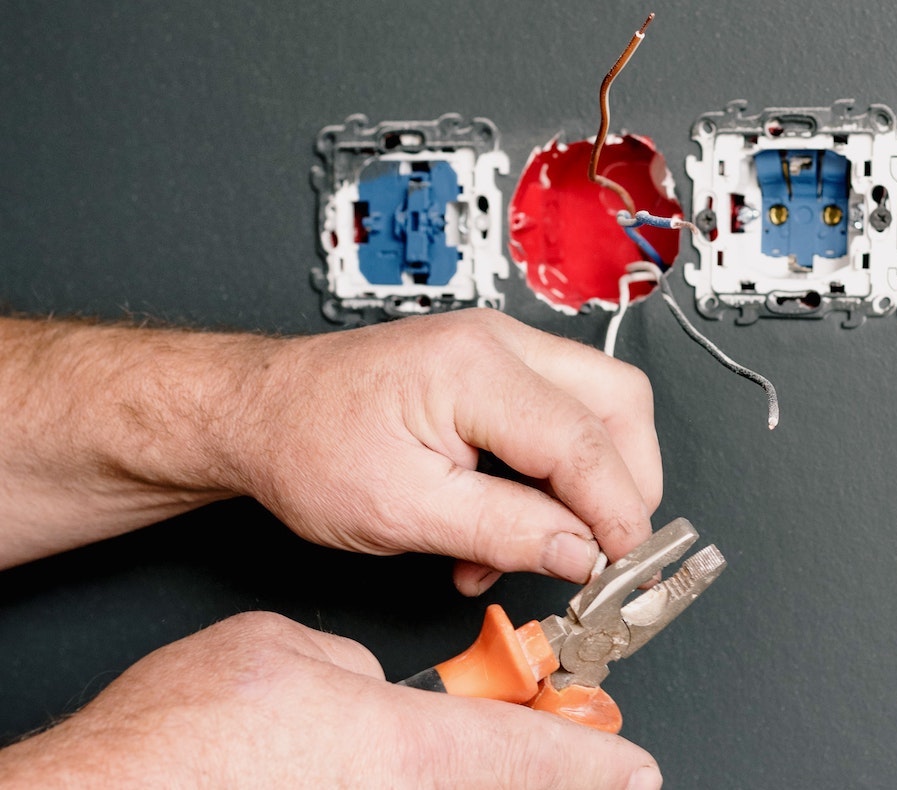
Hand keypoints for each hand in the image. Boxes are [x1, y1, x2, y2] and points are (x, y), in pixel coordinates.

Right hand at [0, 611, 662, 788]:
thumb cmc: (184, 737)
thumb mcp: (288, 653)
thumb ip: (352, 669)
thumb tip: (368, 688)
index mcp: (401, 747)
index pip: (525, 754)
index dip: (590, 757)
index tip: (635, 767)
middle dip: (539, 774)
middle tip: (588, 765)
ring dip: (469, 776)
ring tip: (417, 747)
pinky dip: (405, 781)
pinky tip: (365, 765)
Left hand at [231, 309, 662, 593]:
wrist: (258, 412)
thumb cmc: (306, 446)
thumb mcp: (403, 512)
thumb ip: (505, 532)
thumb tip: (582, 554)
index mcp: (474, 368)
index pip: (583, 441)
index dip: (615, 511)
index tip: (621, 566)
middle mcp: (497, 343)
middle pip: (618, 401)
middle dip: (627, 481)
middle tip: (607, 549)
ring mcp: (498, 349)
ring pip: (597, 407)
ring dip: (586, 484)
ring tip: (537, 546)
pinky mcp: (492, 370)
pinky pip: (557, 416)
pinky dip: (553, 477)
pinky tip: (510, 526)